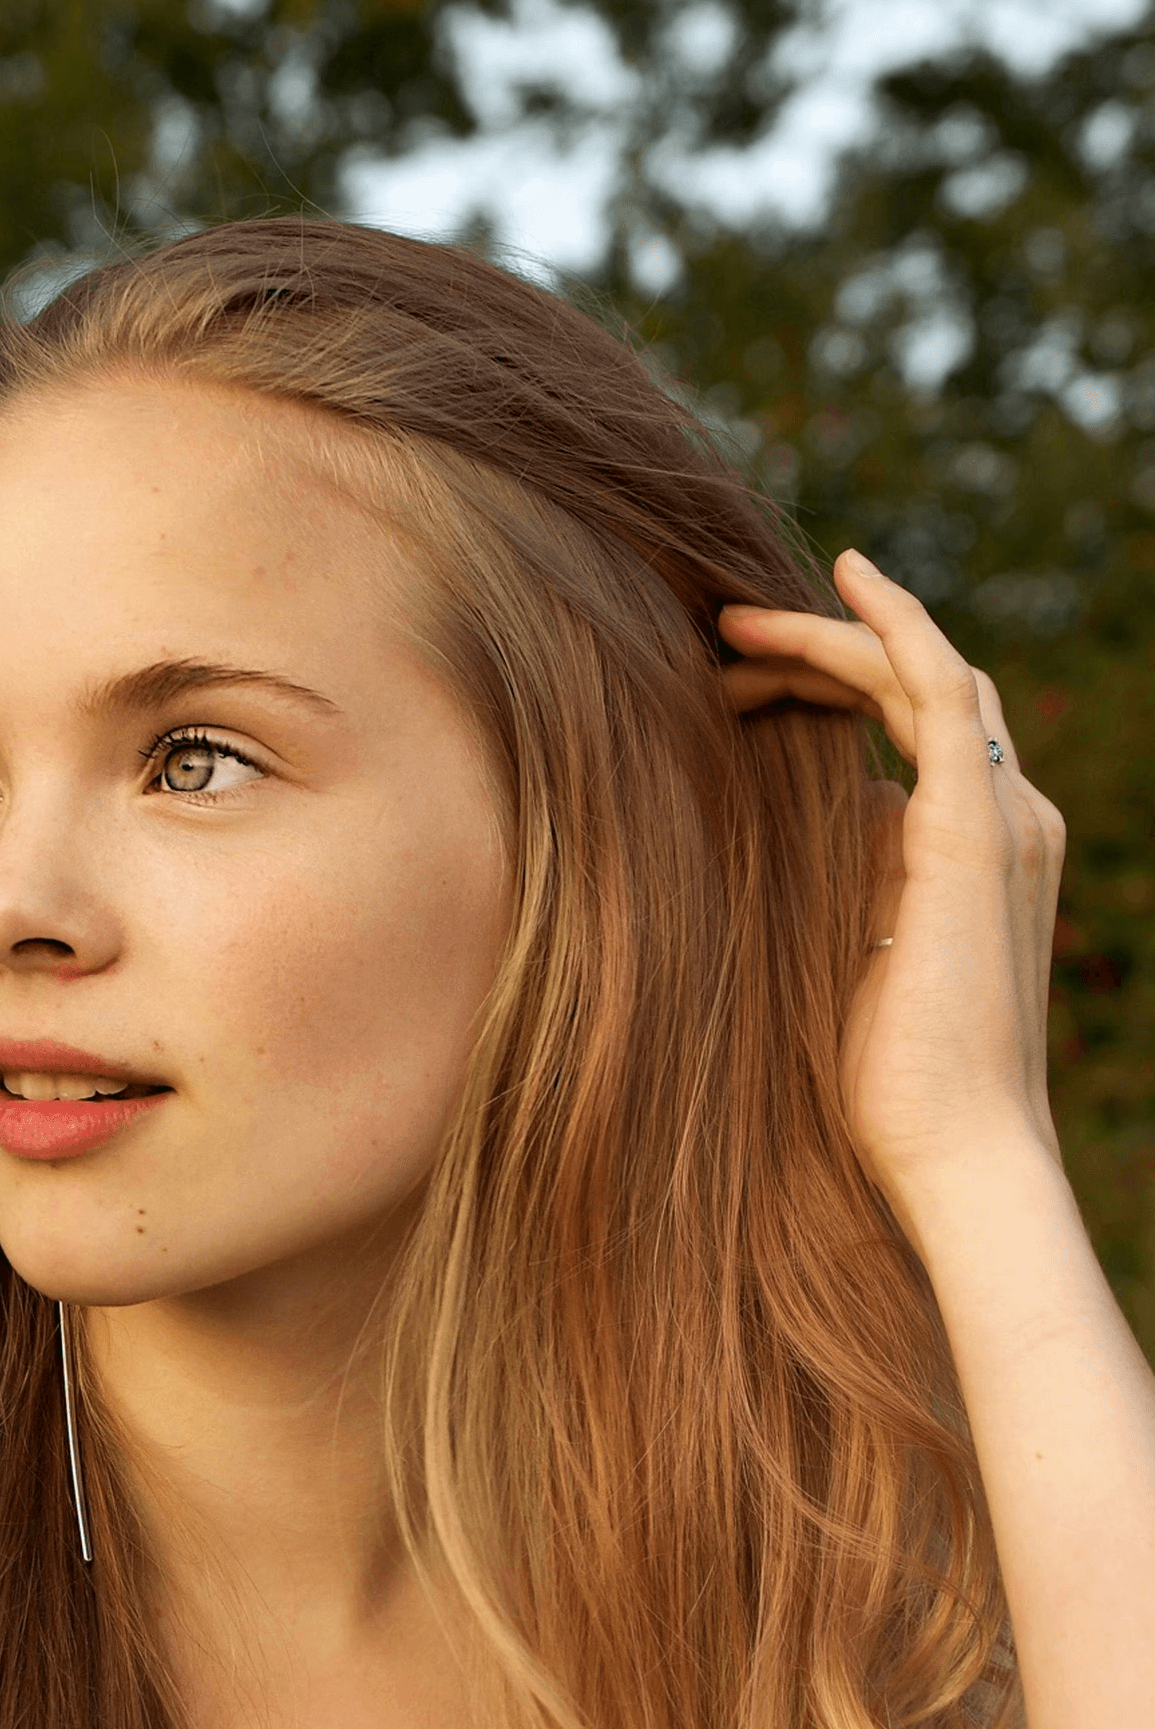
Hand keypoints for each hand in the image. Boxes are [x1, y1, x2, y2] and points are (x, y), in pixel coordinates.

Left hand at [718, 550, 1064, 1251]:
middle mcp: (1007, 818)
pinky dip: (893, 625)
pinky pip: (940, 690)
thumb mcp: (849, 948)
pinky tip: (846, 579)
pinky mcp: (975, 828)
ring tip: (734, 622)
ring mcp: (1001, 817)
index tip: (733, 678)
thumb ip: (840, 876)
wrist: (951, 1149)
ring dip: (831, 635)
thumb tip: (780, 820)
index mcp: (977, 846)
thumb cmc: (887, 1076)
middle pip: (917, 688)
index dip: (825, 685)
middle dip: (818, 651)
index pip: (910, 725)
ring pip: (925, 674)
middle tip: (720, 637)